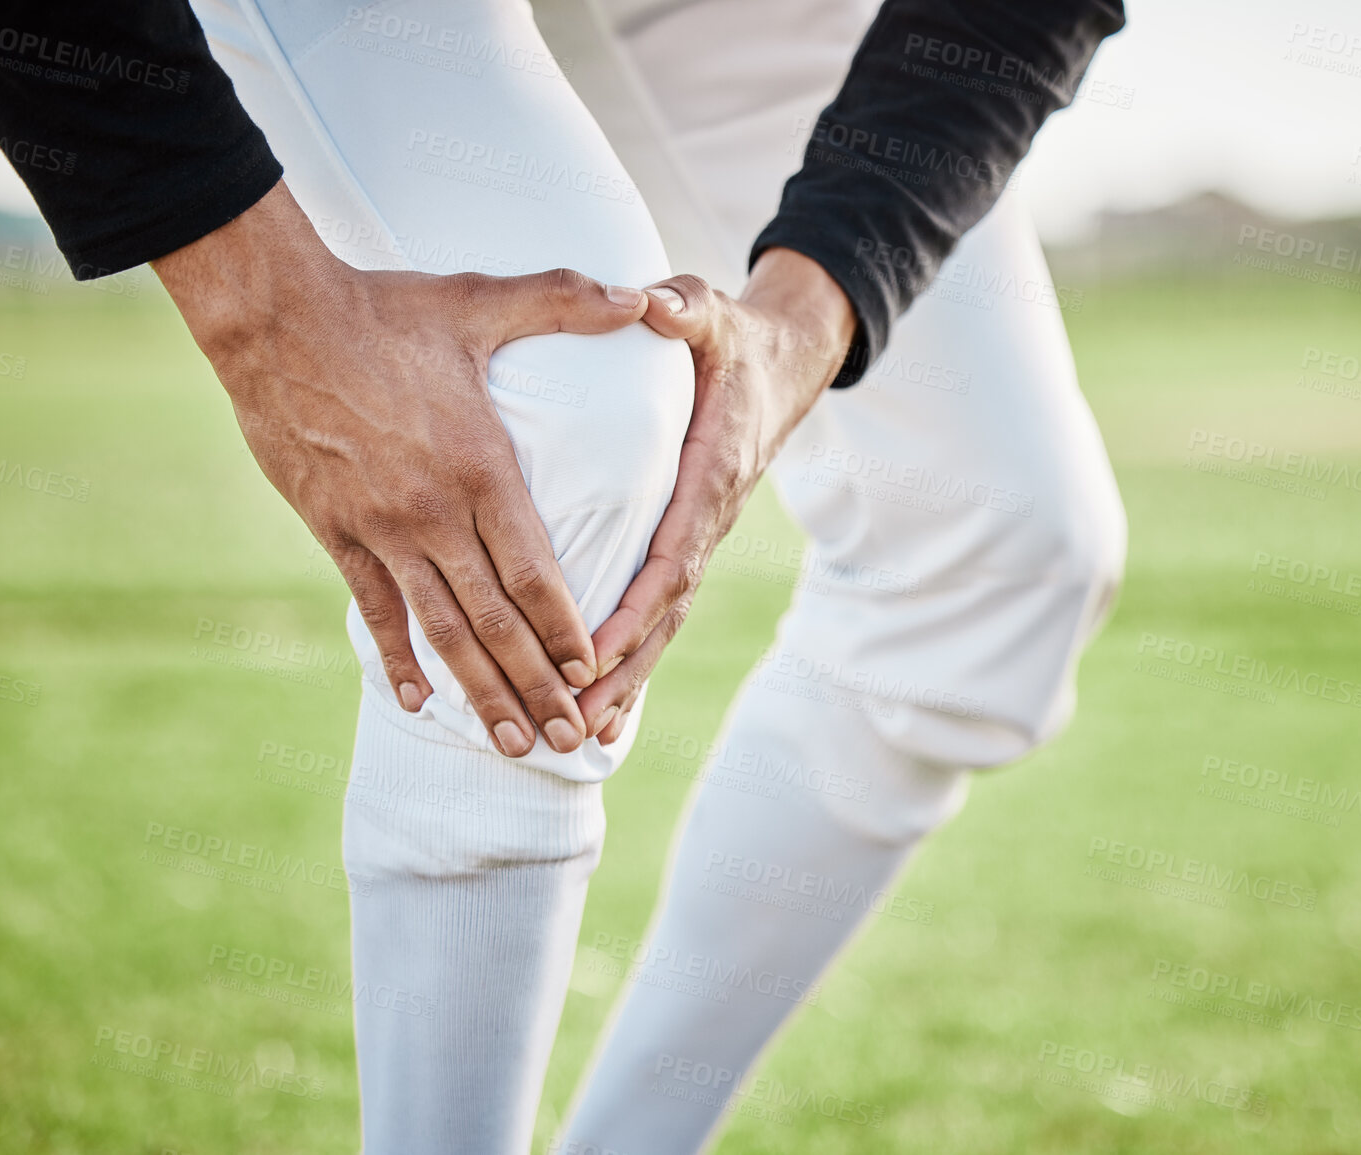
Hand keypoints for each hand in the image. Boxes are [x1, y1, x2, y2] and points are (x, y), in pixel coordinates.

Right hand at [153, 181, 651, 757]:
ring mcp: (381, 529)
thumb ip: (565, 301)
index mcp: (482, 468)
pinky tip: (417, 702)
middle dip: (536, 687)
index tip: (592, 675)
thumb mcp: (482, 300)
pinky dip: (396, 659)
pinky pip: (374, 609)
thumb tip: (637, 294)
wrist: (274, 317)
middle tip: (569, 741)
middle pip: (494, 621)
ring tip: (512, 744)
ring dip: (478, 693)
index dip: (564, 630)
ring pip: (440, 631)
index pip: (534, 572)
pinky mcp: (336, 531)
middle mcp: (434, 513)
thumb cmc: (386, 308)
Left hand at [576, 248, 856, 742]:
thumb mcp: (711, 310)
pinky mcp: (691, 541)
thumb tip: (650, 306)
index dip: (633, 604)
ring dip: (627, 677)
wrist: (785, 361)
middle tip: (574, 716)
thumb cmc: (735, 338)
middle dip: (622, 666)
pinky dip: (635, 656)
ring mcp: (703, 535)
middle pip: (666, 608)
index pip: (672, 552)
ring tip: (581, 731)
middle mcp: (710, 517)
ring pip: (666, 619)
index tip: (592, 646)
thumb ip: (683, 311)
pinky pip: (663, 607)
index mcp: (711, 473)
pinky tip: (602, 700)